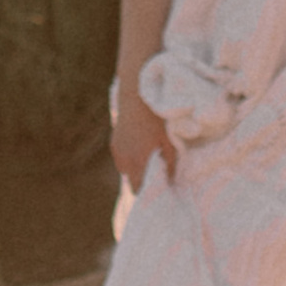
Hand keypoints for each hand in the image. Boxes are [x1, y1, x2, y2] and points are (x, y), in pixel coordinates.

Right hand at [112, 78, 174, 192]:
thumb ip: (170, 164)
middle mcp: (124, 160)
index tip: (159, 188)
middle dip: (143, 180)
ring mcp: (117, 151)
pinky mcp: (114, 142)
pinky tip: (139, 146)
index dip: (148, 191)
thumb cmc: (156, 117)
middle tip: (156, 173)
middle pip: (132, 182)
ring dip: (135, 168)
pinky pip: (122, 158)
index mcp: (138, 162)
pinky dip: (130, 157)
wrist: (136, 94)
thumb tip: (171, 180)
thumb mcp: (168, 141)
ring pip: (126, 170)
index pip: (139, 190)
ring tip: (148, 157)